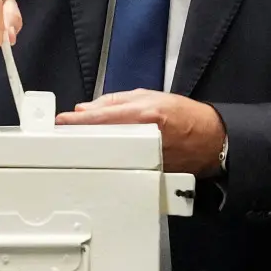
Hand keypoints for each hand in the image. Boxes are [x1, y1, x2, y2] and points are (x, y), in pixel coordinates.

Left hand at [56, 90, 225, 176]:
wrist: (209, 140)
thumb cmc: (183, 114)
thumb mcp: (150, 96)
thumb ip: (116, 101)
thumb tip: (87, 108)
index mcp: (143, 114)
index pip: (103, 118)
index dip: (79, 121)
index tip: (61, 122)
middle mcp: (143, 138)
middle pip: (102, 139)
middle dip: (83, 136)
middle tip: (67, 134)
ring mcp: (144, 158)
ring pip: (109, 155)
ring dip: (94, 149)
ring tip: (85, 145)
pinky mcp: (147, 173)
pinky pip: (122, 166)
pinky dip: (110, 160)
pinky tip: (105, 158)